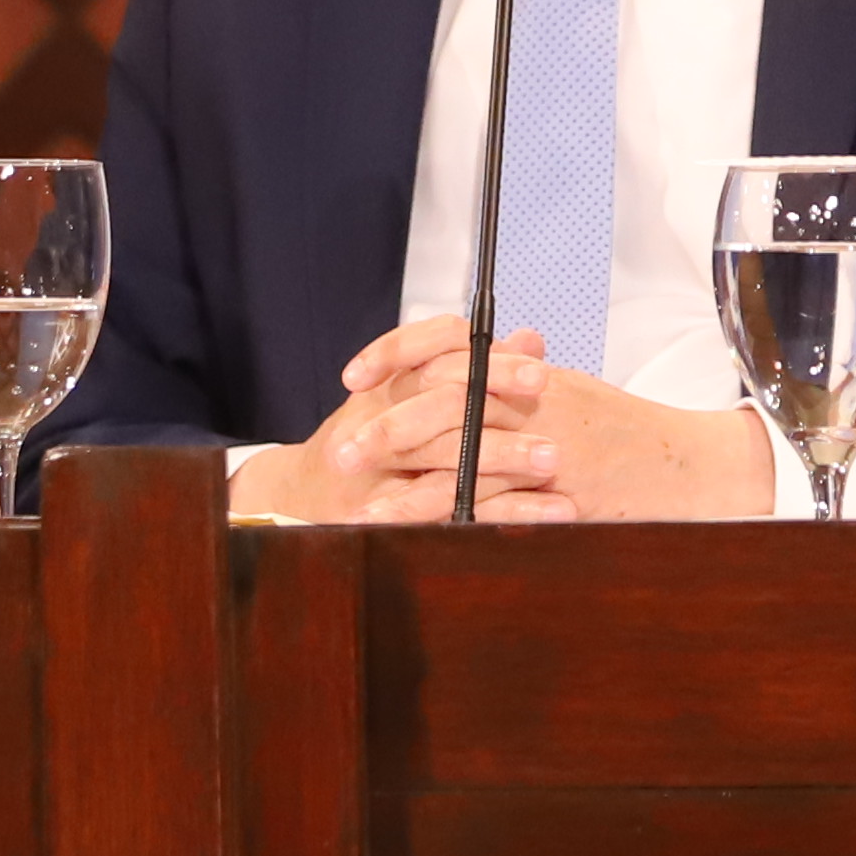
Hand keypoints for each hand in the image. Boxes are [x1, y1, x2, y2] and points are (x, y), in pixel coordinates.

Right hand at [236, 315, 542, 522]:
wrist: (299, 496)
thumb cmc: (364, 441)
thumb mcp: (408, 396)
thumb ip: (471, 371)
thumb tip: (530, 339)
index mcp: (391, 382)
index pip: (435, 347)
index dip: (489, 358)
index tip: (539, 369)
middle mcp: (379, 415)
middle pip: (444, 399)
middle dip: (502, 404)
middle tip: (554, 406)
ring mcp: (377, 466)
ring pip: (448, 457)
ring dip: (506, 461)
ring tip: (556, 467)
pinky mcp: (385, 510)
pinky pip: (448, 510)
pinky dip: (500, 513)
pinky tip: (541, 516)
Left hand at [342, 312, 774, 521]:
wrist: (687, 466)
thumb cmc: (623, 430)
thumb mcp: (566, 391)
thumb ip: (511, 377)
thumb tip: (465, 361)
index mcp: (528, 372)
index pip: (449, 349)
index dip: (396, 356)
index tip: (355, 377)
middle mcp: (534, 404)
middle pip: (445, 404)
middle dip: (387, 426)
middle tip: (342, 447)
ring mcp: (545, 451)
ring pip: (461, 458)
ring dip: (403, 478)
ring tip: (358, 496)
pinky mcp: (555, 497)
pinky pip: (490, 505)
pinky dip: (446, 516)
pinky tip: (409, 528)